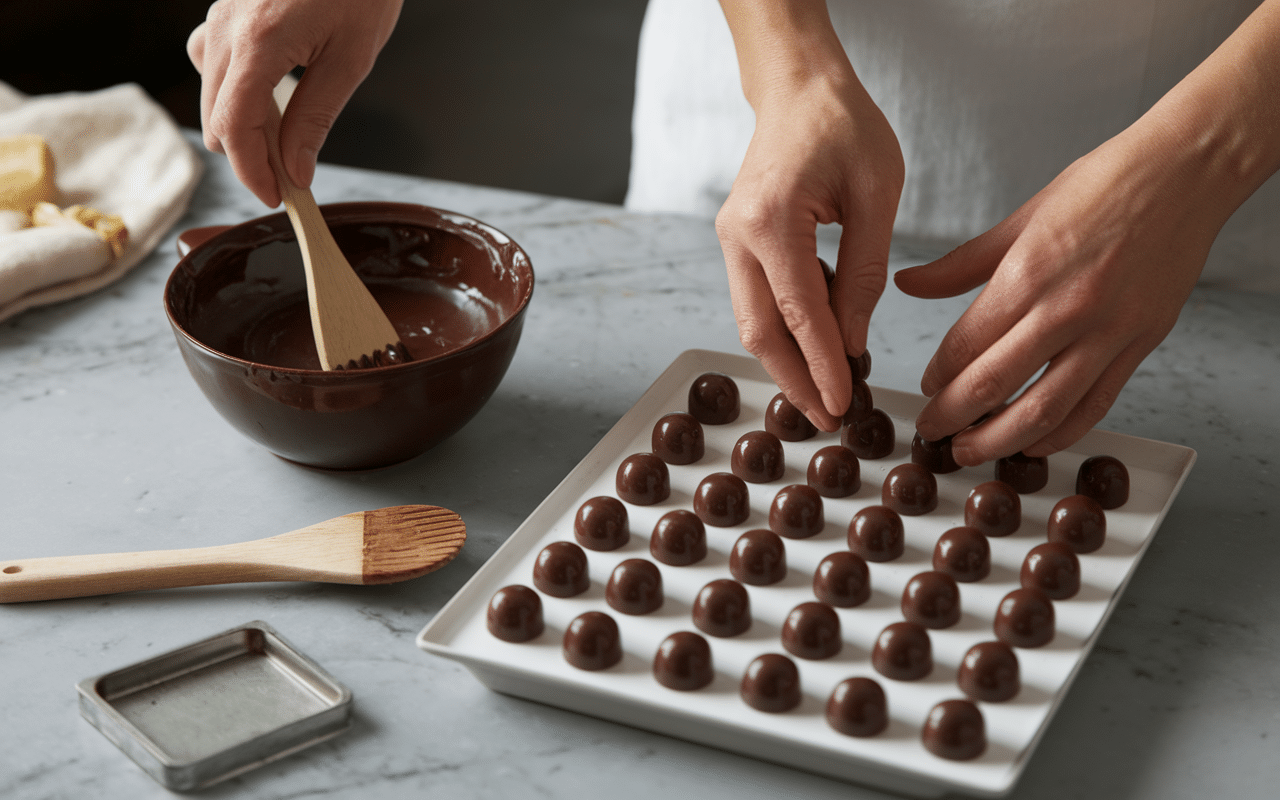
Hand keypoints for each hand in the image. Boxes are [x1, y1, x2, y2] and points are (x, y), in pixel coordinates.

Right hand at [187, 0, 402, 206]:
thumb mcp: (350, 60)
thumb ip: (315, 118)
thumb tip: (295, 171)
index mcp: (258, 43)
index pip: (235, 128)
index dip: (253, 172)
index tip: (279, 198)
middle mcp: (227, 28)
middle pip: (216, 118)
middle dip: (251, 154)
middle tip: (293, 172)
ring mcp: (221, 16)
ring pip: (211, 93)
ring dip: (244, 123)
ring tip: (291, 132)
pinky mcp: (226, 11)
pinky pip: (214, 63)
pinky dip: (238, 91)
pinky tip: (275, 92)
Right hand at [715, 2, 902, 430]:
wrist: (799, 88)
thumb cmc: (843, 126)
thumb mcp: (876, 195)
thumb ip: (865, 272)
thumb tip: (853, 342)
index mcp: (771, 222)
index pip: (800, 314)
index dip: (823, 366)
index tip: (844, 405)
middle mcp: (738, 237)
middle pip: (759, 331)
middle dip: (794, 380)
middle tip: (828, 418)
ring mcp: (731, 240)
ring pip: (752, 321)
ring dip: (786, 361)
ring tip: (825, 393)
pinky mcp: (738, 242)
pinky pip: (758, 299)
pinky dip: (785, 330)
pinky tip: (819, 347)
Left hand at [895, 134, 1220, 465]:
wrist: (1186, 170)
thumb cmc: (1104, 184)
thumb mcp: (1021, 218)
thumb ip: (960, 264)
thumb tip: (908, 285)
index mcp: (1028, 274)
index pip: (965, 345)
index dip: (937, 376)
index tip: (925, 388)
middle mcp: (1066, 309)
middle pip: (994, 383)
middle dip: (953, 417)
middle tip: (932, 432)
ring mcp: (1109, 331)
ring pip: (1045, 408)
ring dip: (1001, 440)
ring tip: (971, 452)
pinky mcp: (1142, 343)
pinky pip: (1095, 404)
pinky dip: (1061, 433)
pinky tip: (1034, 444)